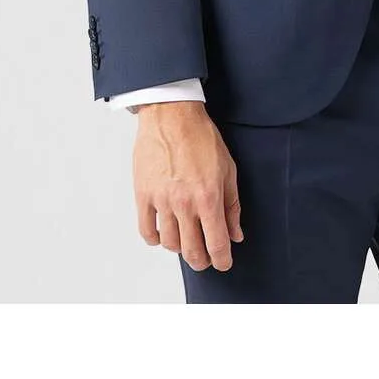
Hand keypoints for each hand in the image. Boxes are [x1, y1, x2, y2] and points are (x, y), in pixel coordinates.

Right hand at [132, 101, 243, 271]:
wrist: (172, 115)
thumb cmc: (202, 138)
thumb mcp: (228, 169)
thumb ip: (232, 205)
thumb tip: (235, 234)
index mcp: (208, 197)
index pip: (216, 244)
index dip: (222, 260)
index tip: (224, 263)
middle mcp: (184, 203)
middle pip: (192, 251)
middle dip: (202, 260)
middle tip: (206, 257)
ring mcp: (161, 201)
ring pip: (170, 244)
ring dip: (180, 248)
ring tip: (187, 239)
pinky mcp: (143, 195)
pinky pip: (146, 231)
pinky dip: (155, 239)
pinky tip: (164, 234)